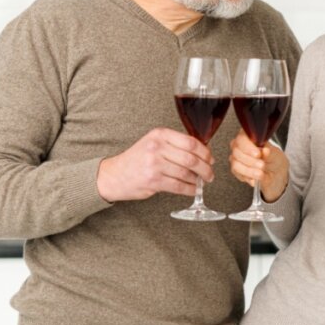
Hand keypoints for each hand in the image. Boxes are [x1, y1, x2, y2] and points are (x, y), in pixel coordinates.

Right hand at [97, 128, 213, 201]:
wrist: (114, 175)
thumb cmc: (137, 160)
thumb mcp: (153, 143)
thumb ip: (174, 144)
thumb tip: (202, 152)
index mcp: (159, 134)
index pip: (190, 142)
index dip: (205, 152)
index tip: (210, 159)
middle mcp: (157, 147)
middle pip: (191, 158)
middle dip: (205, 168)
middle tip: (210, 174)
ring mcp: (154, 164)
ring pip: (187, 173)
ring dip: (198, 180)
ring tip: (201, 182)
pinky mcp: (153, 181)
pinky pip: (179, 186)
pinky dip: (190, 189)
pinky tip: (193, 190)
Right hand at [228, 129, 287, 201]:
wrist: (276, 173)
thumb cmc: (274, 159)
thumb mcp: (276, 155)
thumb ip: (270, 153)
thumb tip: (265, 150)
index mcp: (248, 136)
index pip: (242, 138)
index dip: (248, 147)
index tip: (258, 154)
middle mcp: (239, 146)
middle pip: (237, 152)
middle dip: (250, 160)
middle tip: (262, 165)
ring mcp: (236, 158)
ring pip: (236, 164)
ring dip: (249, 171)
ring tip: (260, 174)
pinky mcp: (236, 171)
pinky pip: (238, 175)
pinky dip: (247, 177)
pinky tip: (255, 179)